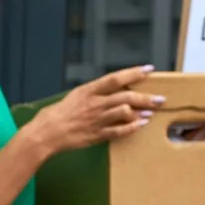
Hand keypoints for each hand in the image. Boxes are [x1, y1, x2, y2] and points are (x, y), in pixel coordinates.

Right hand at [26, 66, 163, 154]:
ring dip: (141, 112)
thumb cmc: (56, 115)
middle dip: (145, 97)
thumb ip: (93, 93)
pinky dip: (132, 128)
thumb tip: (109, 91)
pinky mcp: (96, 135)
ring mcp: (97, 120)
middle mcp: (95, 104)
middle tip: (159, 98)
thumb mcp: (74, 96)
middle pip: (126, 96)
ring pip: (125, 112)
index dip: (134, 73)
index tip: (149, 70)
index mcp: (88, 91)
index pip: (116, 78)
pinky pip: (119, 131)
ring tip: (151, 112)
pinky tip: (140, 125)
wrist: (45, 134)